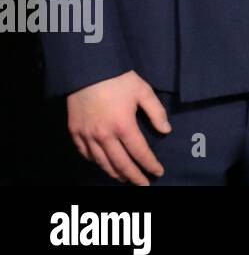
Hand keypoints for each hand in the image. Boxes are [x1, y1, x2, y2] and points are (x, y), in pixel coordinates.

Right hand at [66, 70, 169, 185]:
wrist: (87, 69)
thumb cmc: (118, 79)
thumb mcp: (143, 91)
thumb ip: (156, 112)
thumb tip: (166, 131)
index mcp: (124, 126)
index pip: (140, 153)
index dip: (150, 165)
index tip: (158, 172)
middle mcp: (104, 136)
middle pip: (121, 164)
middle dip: (134, 177)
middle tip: (143, 185)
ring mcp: (87, 135)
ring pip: (102, 163)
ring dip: (115, 173)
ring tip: (125, 178)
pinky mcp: (75, 132)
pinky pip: (85, 154)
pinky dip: (96, 162)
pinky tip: (103, 164)